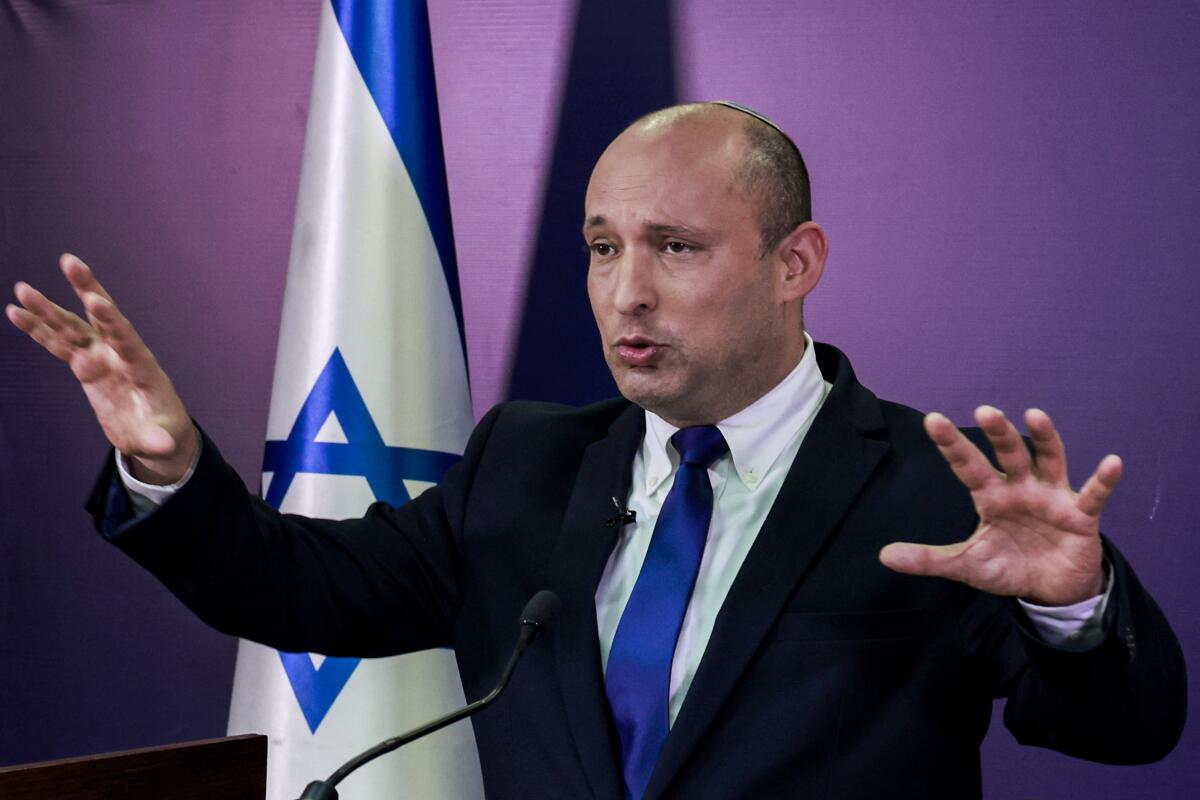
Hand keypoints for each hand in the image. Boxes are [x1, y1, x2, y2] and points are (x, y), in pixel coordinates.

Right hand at [6, 254, 198, 483]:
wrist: (155, 433)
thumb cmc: (162, 433)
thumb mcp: (162, 441)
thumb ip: (160, 441)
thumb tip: (162, 447)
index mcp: (142, 367)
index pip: (126, 339)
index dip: (111, 320)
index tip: (96, 300)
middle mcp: (121, 355)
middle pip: (101, 318)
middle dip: (86, 289)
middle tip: (70, 261)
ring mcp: (101, 358)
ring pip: (73, 327)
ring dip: (49, 309)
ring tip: (23, 288)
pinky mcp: (85, 366)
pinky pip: (58, 345)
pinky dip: (38, 331)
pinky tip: (16, 313)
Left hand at [879, 406, 1119, 605]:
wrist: (1051, 590)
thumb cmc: (1008, 566)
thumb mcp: (967, 565)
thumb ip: (929, 560)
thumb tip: (884, 556)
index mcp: (990, 496)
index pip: (967, 466)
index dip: (952, 444)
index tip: (933, 420)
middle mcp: (1020, 488)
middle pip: (1008, 455)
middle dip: (998, 434)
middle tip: (984, 411)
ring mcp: (1053, 497)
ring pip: (1048, 460)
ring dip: (1044, 438)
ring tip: (1034, 415)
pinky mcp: (1081, 515)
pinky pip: (1095, 494)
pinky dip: (1104, 480)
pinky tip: (1112, 462)